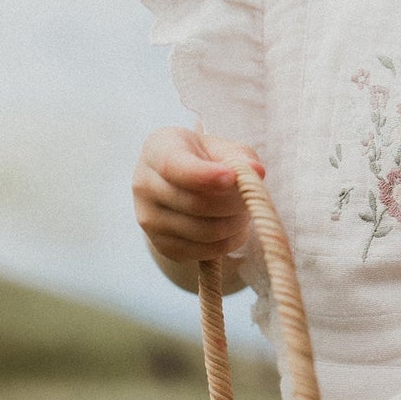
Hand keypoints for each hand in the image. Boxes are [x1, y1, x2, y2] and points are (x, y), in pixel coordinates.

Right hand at [132, 128, 263, 263]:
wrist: (181, 184)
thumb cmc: (205, 160)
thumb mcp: (222, 148)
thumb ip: (240, 157)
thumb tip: (256, 172)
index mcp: (157, 150)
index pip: (175, 167)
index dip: (205, 176)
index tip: (232, 177)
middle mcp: (144, 184)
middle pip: (196, 203)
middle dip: (234, 202)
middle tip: (251, 196)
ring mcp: (149, 218)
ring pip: (203, 232)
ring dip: (235, 224)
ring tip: (243, 210)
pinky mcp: (161, 245)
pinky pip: (203, 252)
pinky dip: (227, 242)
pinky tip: (231, 225)